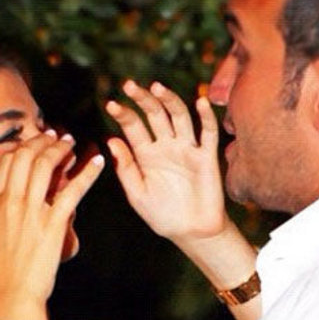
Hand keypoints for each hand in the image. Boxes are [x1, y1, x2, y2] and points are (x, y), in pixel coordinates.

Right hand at [0, 131, 103, 308]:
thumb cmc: (3, 271)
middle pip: (26, 155)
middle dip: (44, 141)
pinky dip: (87, 172)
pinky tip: (97, 162)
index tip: (38, 142)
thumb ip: (5, 210)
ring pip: (46, 165)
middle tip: (58, 137)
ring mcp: (29, 211)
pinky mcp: (52, 223)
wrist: (10, 296)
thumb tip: (25, 195)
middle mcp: (8, 201)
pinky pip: (73, 189)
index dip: (25, 146)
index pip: (7, 161)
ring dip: (62, 149)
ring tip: (73, 144)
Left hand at [106, 80, 225, 244]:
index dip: (123, 114)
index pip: (133, 127)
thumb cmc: (162, 215)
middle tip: (130, 85)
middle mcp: (166, 146)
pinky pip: (208, 133)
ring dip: (169, 100)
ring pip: (179, 117)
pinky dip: (206, 117)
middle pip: (155, 115)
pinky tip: (200, 101)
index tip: (110, 104)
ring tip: (157, 87)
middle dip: (143, 99)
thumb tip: (111, 140)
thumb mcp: (137, 194)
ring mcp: (187, 149)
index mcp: (146, 154)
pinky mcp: (207, 157)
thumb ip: (126, 168)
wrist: (191, 233)